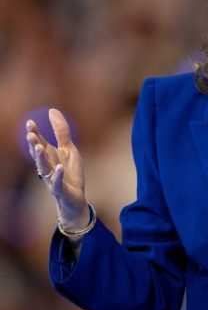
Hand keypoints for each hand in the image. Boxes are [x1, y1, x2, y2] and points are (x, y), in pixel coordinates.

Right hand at [25, 109, 89, 232]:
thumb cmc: (70, 173)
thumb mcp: (69, 149)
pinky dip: (57, 175)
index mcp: (50, 157)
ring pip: (44, 168)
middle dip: (34, 145)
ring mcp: (53, 179)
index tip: (30, 122)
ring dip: (41, 158)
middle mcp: (48, 167)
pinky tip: (59, 168)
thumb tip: (52, 111)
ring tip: (39, 147)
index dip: (35, 134)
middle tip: (30, 134)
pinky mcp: (61, 190)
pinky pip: (57, 183)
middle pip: (39, 155)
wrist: (75, 199)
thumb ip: (61, 132)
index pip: (40, 143)